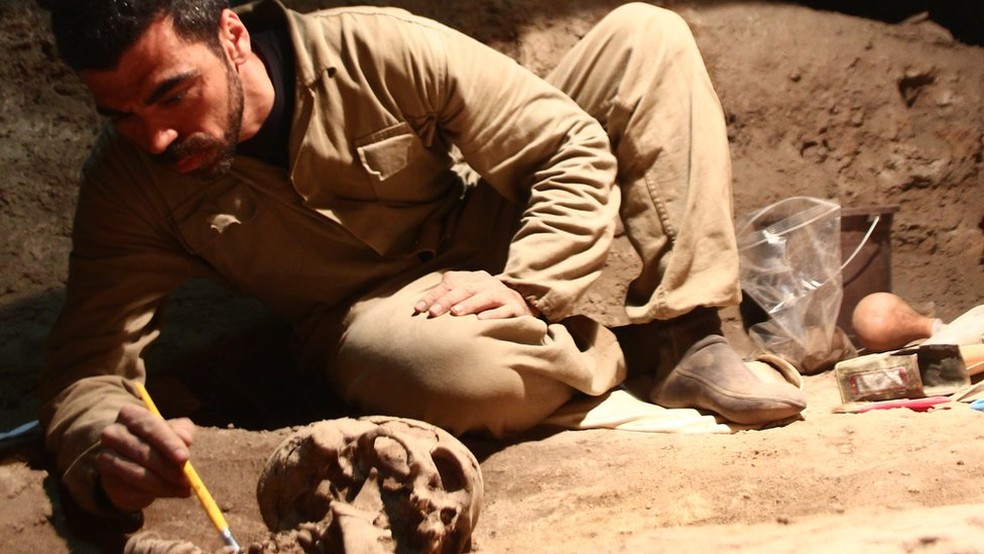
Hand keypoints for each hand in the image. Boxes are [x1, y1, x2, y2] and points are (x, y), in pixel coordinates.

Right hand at [96, 403, 195, 511]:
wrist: (136, 462)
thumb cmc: (160, 441)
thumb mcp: (175, 432)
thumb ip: (183, 431)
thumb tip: (185, 440)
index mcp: (130, 414)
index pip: (150, 426)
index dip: (168, 443)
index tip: (184, 458)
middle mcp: (113, 433)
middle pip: (143, 451)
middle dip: (169, 468)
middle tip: (188, 480)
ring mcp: (106, 456)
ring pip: (137, 473)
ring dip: (165, 484)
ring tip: (185, 489)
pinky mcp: (107, 478)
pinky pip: (133, 488)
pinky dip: (156, 492)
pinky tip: (171, 492)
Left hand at [414, 270, 539, 319]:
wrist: (522, 310)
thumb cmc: (487, 307)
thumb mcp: (469, 298)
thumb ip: (449, 299)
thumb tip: (420, 309)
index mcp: (474, 278)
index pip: (451, 282)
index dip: (434, 295)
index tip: (418, 309)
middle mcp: (488, 283)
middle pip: (466, 288)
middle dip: (447, 300)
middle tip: (433, 313)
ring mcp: (504, 294)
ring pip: (486, 296)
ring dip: (470, 304)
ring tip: (455, 313)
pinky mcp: (516, 308)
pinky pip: (504, 310)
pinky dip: (493, 315)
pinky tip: (481, 321)